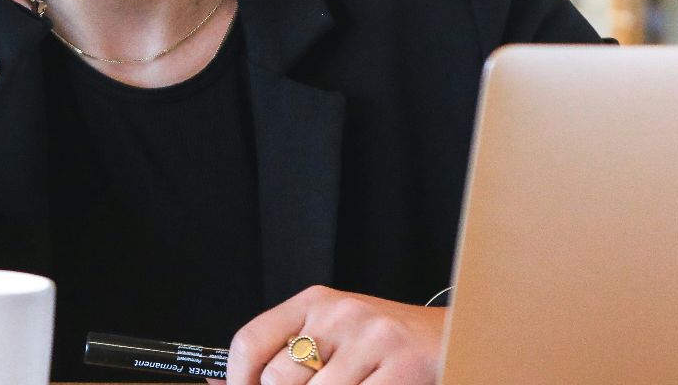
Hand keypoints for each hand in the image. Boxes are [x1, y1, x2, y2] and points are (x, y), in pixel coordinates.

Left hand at [223, 286, 444, 384]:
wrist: (457, 336)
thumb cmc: (388, 343)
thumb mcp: (334, 336)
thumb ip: (286, 355)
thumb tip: (221, 383)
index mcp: (315, 302)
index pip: (250, 341)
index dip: (237, 381)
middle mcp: (339, 314)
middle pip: (277, 379)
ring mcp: (371, 340)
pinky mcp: (401, 368)